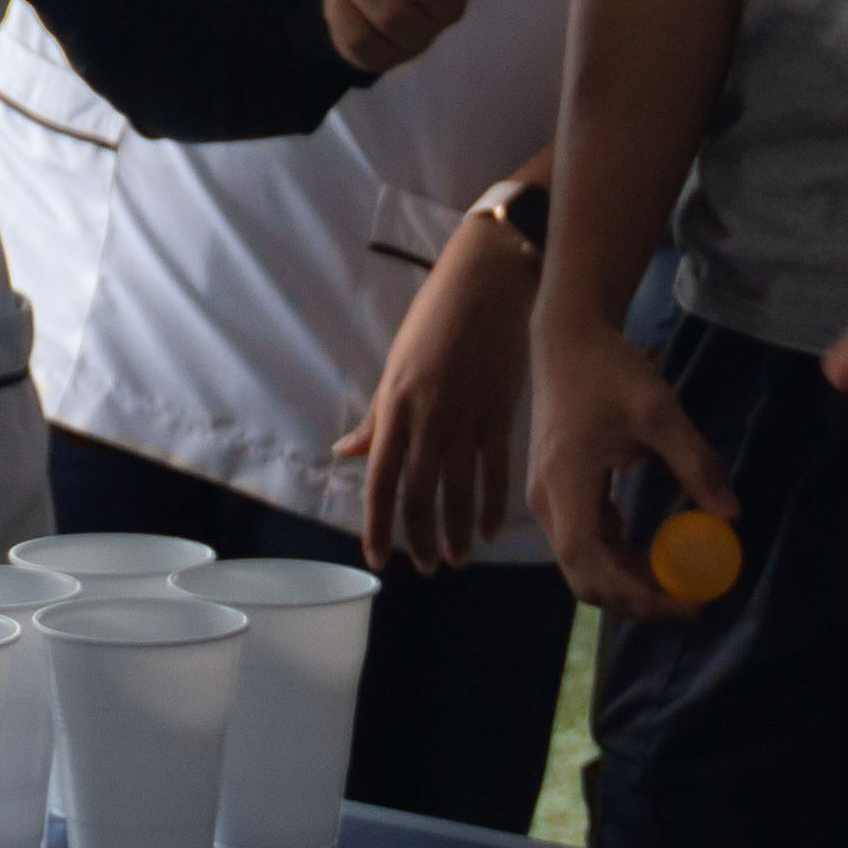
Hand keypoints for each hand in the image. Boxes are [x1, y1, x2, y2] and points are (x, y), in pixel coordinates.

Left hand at [337, 205, 537, 570]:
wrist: (487, 280)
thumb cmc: (434, 319)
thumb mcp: (395, 365)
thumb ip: (376, 417)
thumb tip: (346, 451)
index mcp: (394, 405)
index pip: (379, 479)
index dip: (377, 525)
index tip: (378, 558)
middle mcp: (427, 417)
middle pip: (419, 493)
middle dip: (421, 538)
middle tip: (427, 566)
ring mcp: (466, 416)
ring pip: (459, 490)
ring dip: (457, 531)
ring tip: (456, 559)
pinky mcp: (501, 411)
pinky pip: (495, 471)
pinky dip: (494, 505)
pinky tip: (492, 530)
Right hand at [524, 311, 732, 620]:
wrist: (566, 339)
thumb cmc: (607, 369)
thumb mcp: (658, 409)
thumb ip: (694, 461)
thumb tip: (731, 514)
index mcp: (564, 484)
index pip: (587, 561)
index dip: (632, 592)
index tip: (682, 600)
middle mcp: (547, 502)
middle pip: (583, 576)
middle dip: (634, 599)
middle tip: (689, 602)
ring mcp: (549, 500)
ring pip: (584, 564)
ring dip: (629, 580)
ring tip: (680, 581)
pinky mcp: (559, 493)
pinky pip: (587, 541)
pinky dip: (619, 557)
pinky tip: (656, 552)